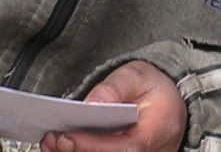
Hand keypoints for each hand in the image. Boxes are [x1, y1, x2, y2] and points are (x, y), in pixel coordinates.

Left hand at [40, 60, 186, 151]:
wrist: (169, 101)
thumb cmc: (153, 88)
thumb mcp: (137, 75)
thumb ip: (115, 88)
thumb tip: (90, 106)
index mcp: (161, 128)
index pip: (128, 147)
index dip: (94, 145)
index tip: (68, 137)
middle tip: (52, 139)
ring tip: (51, 142)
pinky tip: (61, 147)